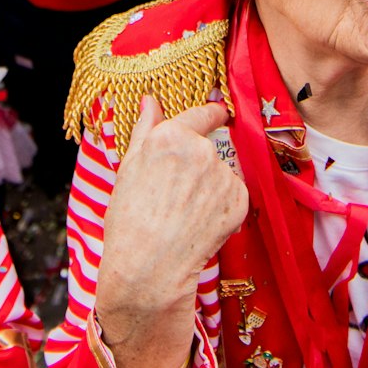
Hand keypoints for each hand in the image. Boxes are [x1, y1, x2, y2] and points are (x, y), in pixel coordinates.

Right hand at [95, 96, 247, 351]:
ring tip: (185, 212)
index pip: (204, 113)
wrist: (149, 266)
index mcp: (173, 136)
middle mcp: (202, 150)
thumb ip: (145, 130)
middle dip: (199, 164)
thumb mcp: (128, 168)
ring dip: (211, 186)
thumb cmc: (129, 220)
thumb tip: (150, 101)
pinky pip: (233, 195)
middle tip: (177, 193)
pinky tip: (200, 223)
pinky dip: (222, 206)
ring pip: (222, 173)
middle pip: (210, 148)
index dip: (210, 115)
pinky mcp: (239, 200)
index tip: (216, 115)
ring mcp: (224, 176)